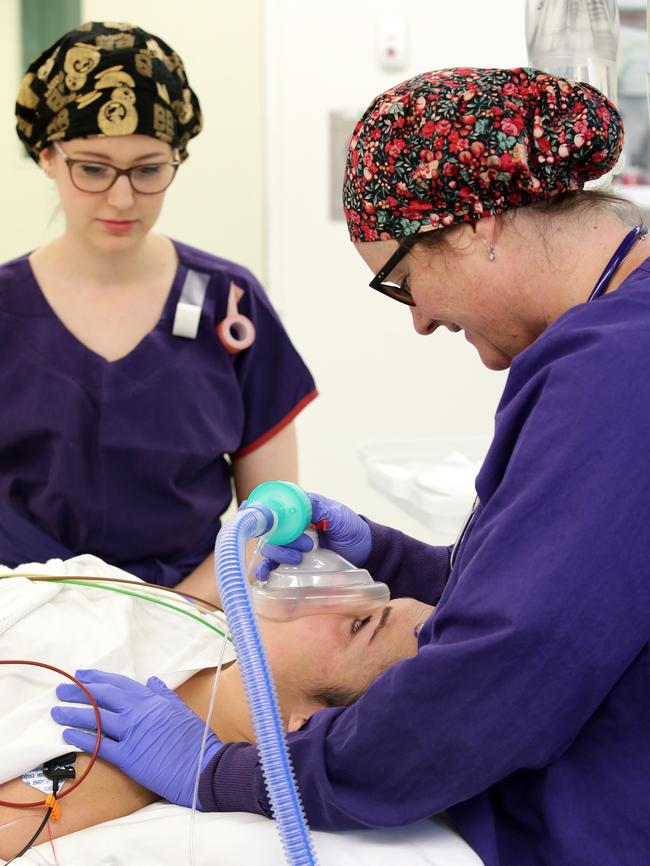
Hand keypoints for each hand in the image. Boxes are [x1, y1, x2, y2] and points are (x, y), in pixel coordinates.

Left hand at [51, 669, 221, 807]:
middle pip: (102, 697)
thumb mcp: (181, 708)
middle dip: (79, 692)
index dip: (97, 678)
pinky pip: (99, 745)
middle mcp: (138, 712)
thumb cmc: (196, 738)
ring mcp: (132, 734)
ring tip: (57, 711)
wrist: (202, 766)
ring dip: (73, 714)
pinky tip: (68, 735)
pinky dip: (82, 738)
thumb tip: (152, 680)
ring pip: (95, 719)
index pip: (118, 684)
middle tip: (62, 690)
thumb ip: (163, 694)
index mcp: (151, 699)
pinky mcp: (128, 757)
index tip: (81, 675)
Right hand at [255, 492, 371, 579]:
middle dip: (280, 538)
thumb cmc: (351, 529)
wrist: (364, 552)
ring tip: (299, 558)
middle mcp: (291, 526)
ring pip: (270, 547)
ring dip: (279, 553)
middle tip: (306, 545)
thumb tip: (298, 502)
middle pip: (269, 529)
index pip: (273, 505)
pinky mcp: (292, 563)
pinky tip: (264, 574)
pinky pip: (273, 565)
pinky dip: (266, 569)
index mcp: (299, 509)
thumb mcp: (338, 514)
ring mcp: (291, 545)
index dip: (259, 508)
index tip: (249, 509)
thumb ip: (318, 507)